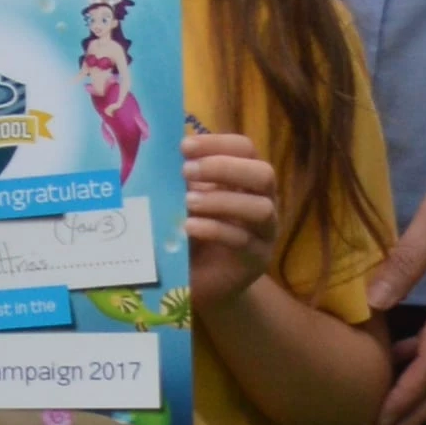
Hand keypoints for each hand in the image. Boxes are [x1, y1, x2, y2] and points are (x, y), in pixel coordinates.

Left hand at [181, 127, 285, 316]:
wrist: (202, 281)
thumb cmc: (193, 232)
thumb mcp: (186, 200)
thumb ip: (183, 180)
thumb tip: (160, 151)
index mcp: (246, 178)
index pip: (245, 149)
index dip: (217, 143)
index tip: (184, 147)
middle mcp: (263, 200)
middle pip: (263, 174)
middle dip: (224, 168)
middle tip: (186, 171)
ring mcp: (265, 231)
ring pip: (260, 208)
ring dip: (221, 200)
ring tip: (188, 201)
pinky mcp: (257, 259)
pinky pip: (244, 241)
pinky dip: (215, 230)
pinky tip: (189, 227)